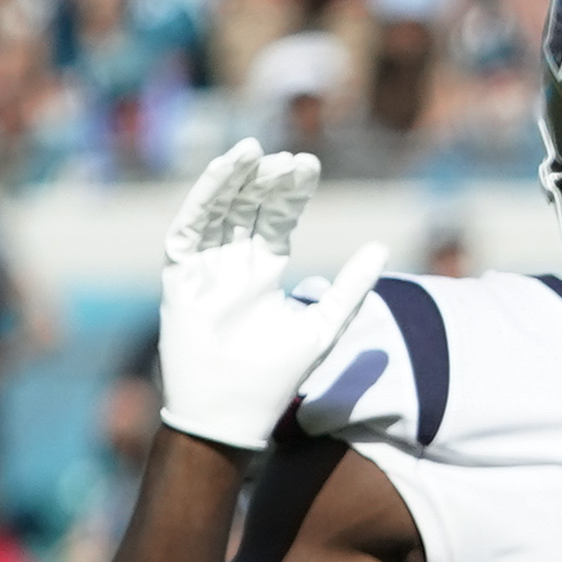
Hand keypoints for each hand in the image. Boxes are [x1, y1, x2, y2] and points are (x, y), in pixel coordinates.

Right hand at [152, 138, 361, 454]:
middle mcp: (232, 263)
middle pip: (248, 207)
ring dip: (234, 179)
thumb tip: (382, 247)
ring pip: (218, 209)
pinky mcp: (179, 275)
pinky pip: (188, 227)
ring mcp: (204, 266)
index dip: (291, 191)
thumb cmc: (277, 376)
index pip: (277, 218)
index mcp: (264, 270)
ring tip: (254, 150)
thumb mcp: (324, 324)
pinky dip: (203, 199)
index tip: (308, 163)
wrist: (232, 411)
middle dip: (267, 181)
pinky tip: (222, 172)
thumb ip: (351, 287)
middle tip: (289, 158)